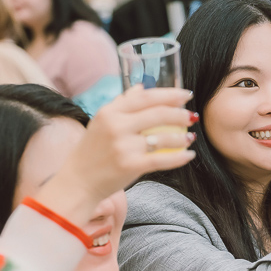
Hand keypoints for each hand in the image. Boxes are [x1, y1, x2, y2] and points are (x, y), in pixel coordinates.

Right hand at [37, 85, 196, 221]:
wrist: (78, 183)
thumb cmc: (91, 152)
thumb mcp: (101, 122)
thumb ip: (122, 103)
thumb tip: (141, 87)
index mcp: (109, 112)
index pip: (145, 97)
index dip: (169, 94)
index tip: (185, 94)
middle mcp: (116, 126)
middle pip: (157, 114)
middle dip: (180, 114)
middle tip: (192, 116)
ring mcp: (123, 146)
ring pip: (162, 137)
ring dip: (182, 136)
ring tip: (191, 136)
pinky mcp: (130, 166)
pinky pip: (162, 159)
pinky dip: (179, 157)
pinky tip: (189, 155)